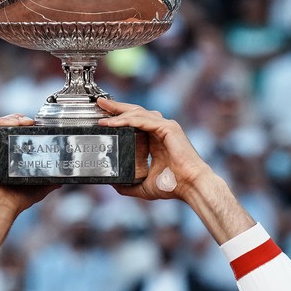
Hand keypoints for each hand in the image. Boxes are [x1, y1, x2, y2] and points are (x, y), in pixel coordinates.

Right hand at [0, 114, 58, 216]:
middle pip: (4, 127)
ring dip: (11, 118)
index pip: (12, 135)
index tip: (37, 126)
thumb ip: (49, 181)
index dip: (24, 127)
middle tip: (33, 121)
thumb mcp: (38, 187)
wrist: (0, 208)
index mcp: (5, 158)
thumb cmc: (15, 200)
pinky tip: (14, 122)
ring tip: (25, 120)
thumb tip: (62, 179)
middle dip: (19, 119)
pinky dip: (0, 121)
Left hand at [95, 98, 252, 241]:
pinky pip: (144, 120)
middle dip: (117, 107)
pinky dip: (128, 120)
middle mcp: (161, 130)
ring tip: (103, 110)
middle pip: (135, 112)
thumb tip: (112, 184)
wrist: (190, 187)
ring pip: (138, 113)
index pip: (135, 123)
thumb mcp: (144, 186)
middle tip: (100, 104)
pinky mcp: (169, 128)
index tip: (103, 117)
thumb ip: (128, 184)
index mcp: (156, 140)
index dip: (119, 118)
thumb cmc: (173, 186)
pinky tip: (114, 122)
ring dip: (119, 111)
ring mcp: (166, 127)